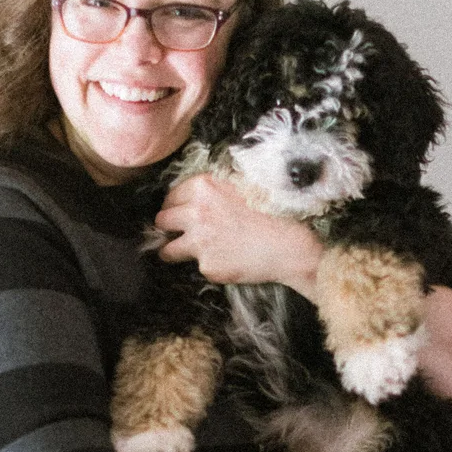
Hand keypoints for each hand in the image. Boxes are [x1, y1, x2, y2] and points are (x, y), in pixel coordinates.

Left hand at [154, 175, 322, 296]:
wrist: (289, 245)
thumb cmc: (273, 213)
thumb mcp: (242, 185)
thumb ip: (216, 187)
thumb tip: (197, 192)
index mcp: (203, 187)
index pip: (171, 196)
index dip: (175, 206)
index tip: (179, 213)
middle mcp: (196, 212)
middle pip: (162, 220)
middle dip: (168, 227)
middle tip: (178, 232)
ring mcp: (199, 241)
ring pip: (167, 249)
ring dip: (173, 250)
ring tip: (185, 253)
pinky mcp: (206, 265)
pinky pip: (197, 266)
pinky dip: (207, 265)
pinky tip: (226, 260)